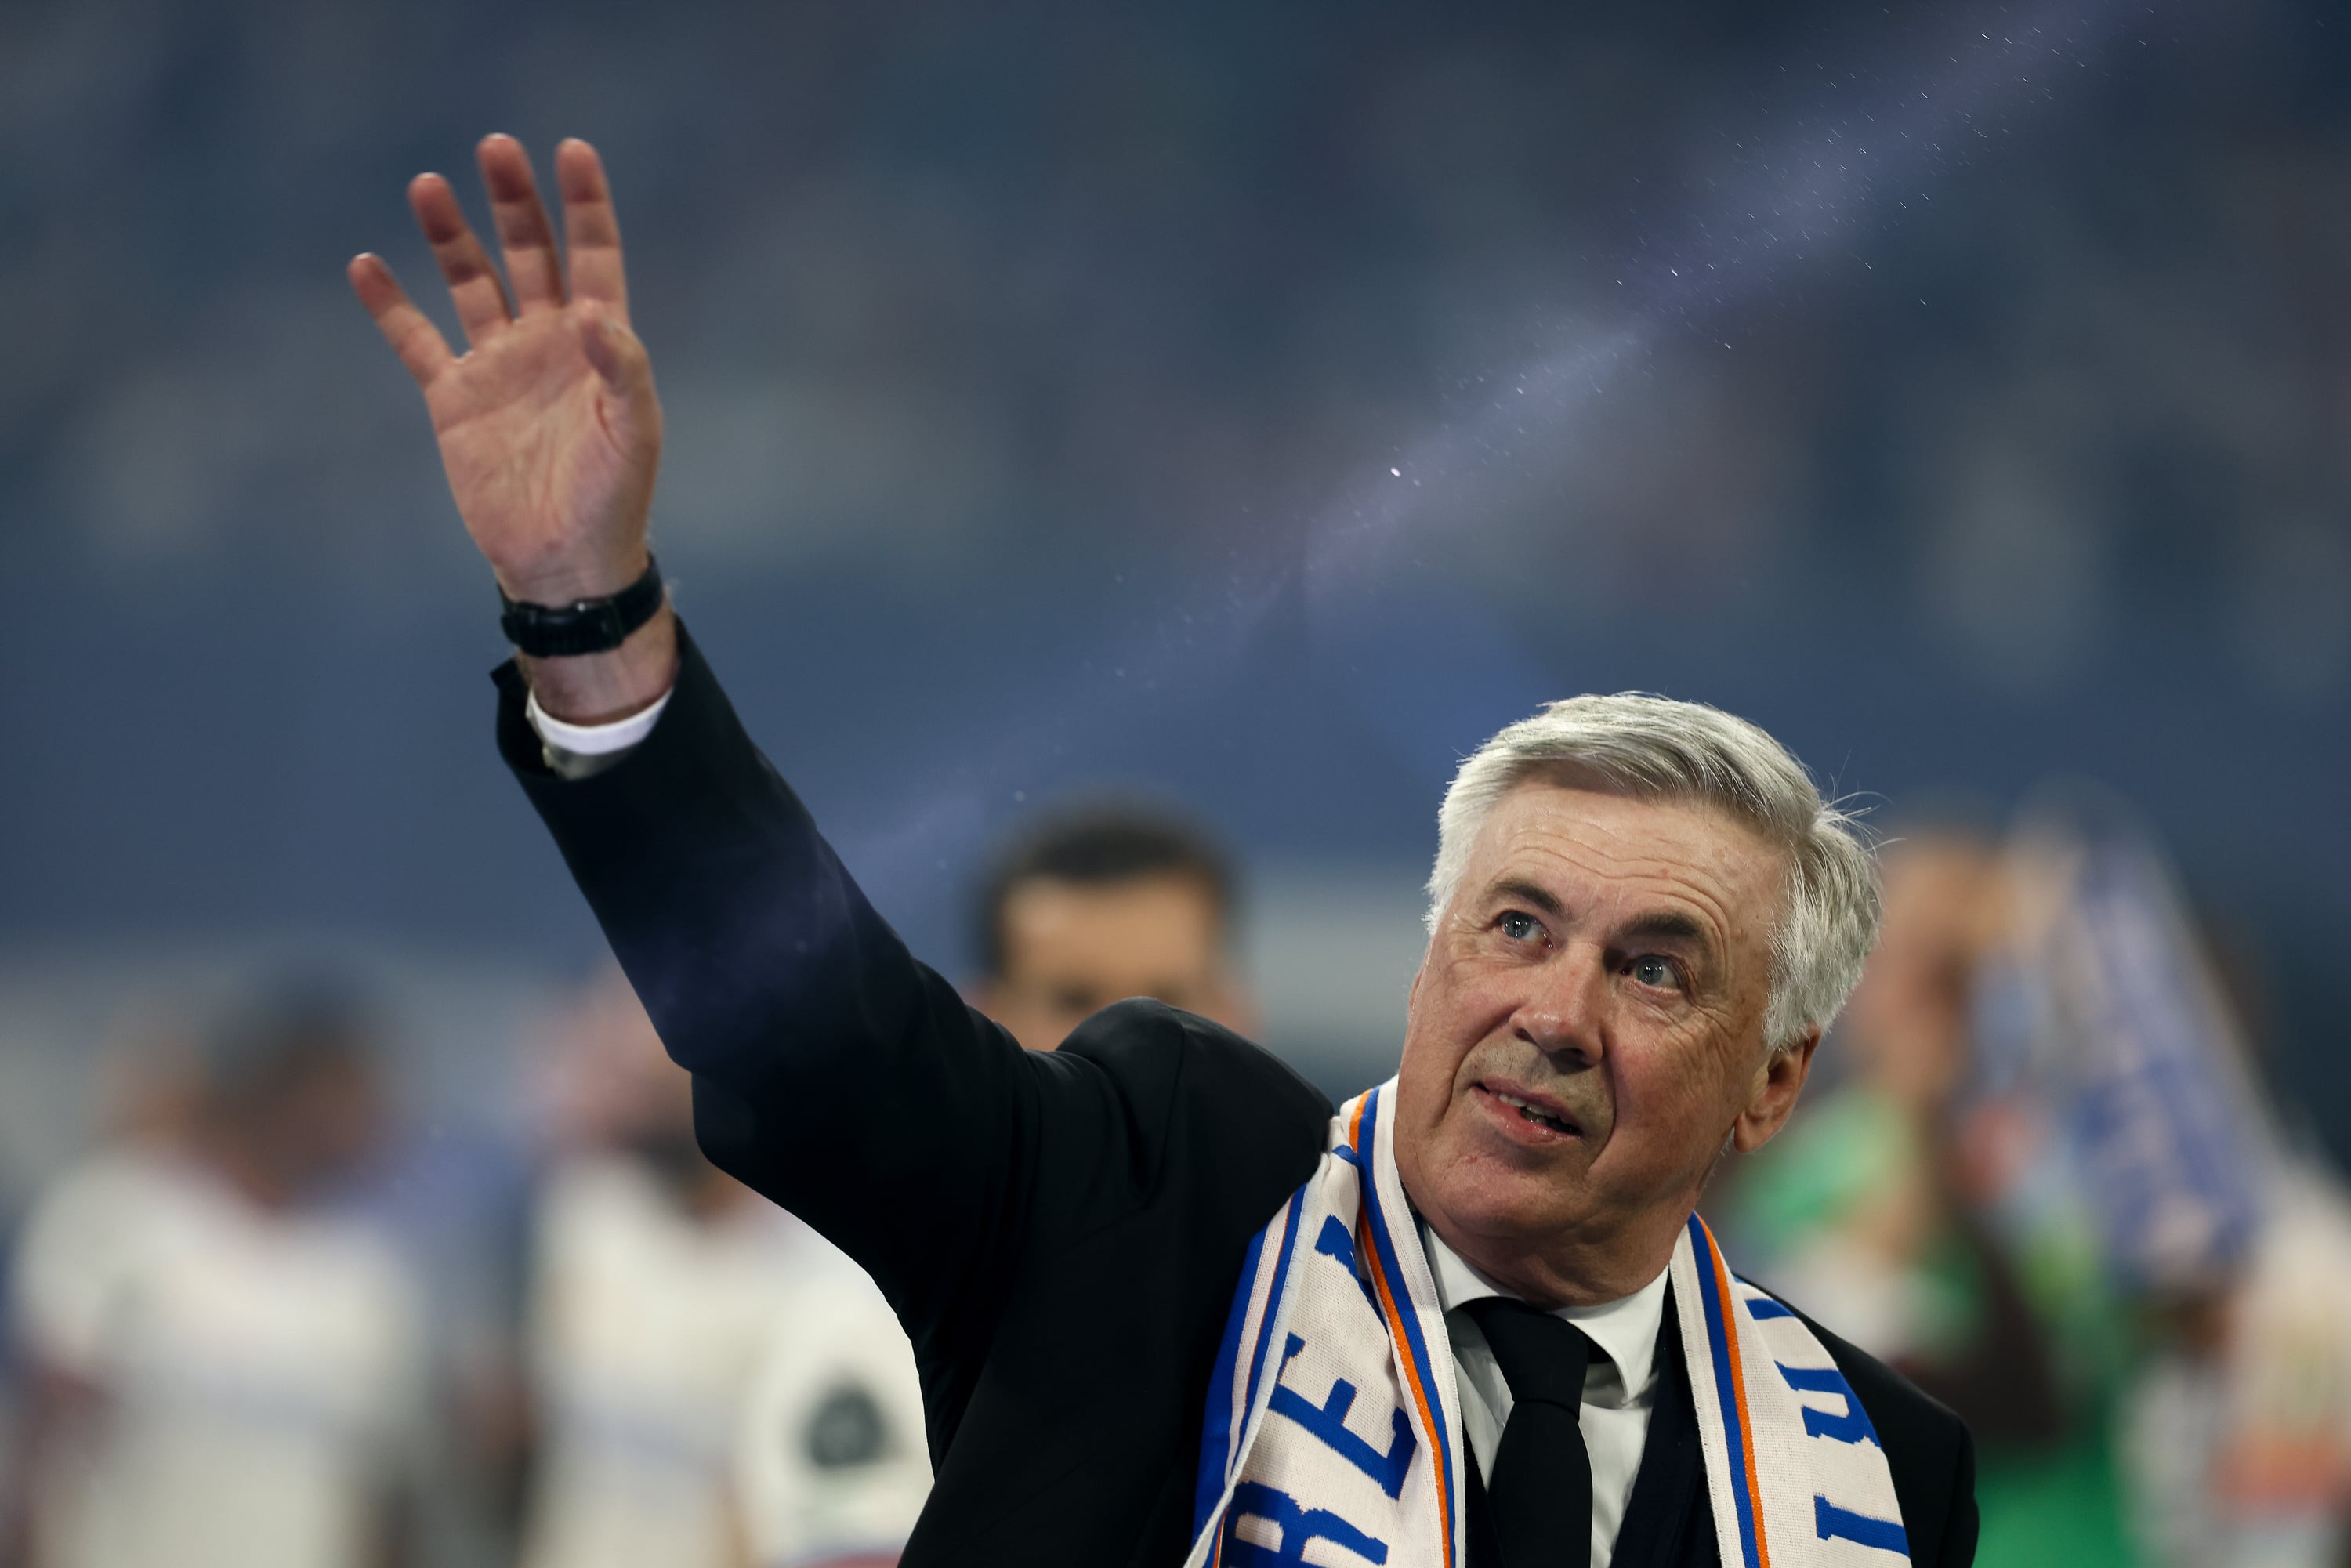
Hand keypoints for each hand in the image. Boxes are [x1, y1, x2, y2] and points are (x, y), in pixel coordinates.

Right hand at [353, 135, 673, 717]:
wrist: (563, 561)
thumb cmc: (613, 499)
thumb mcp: (633, 434)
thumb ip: (624, 369)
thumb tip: (601, 312)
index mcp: (600, 344)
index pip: (594, 258)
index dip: (585, 205)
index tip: (572, 150)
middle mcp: (548, 342)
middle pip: (529, 255)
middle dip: (514, 203)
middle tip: (495, 148)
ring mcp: (498, 367)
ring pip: (470, 284)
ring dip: (451, 237)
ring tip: (427, 186)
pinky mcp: (454, 400)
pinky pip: (416, 342)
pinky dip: (390, 307)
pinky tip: (366, 265)